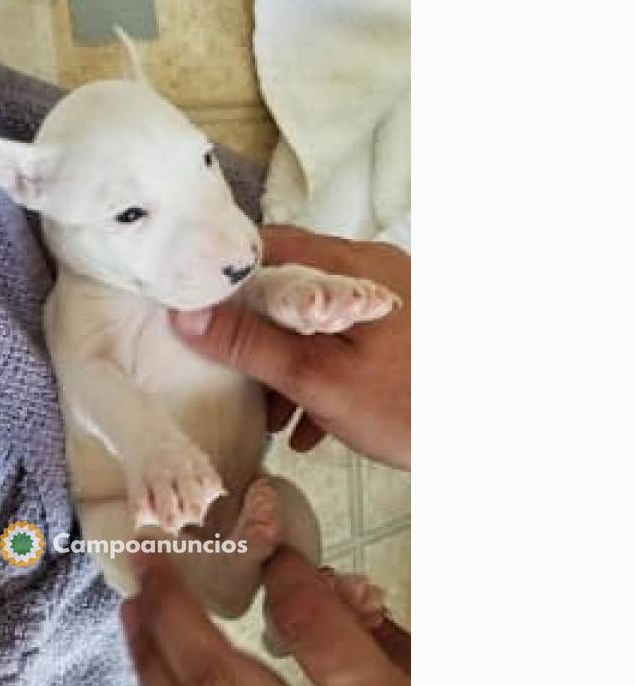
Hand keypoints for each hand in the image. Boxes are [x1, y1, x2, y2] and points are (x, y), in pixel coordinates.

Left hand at [121, 549, 409, 685]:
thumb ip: (388, 647)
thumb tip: (332, 592)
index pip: (312, 629)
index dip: (285, 579)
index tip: (274, 556)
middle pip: (220, 683)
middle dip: (175, 616)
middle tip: (147, 561)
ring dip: (152, 665)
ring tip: (133, 611)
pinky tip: (160, 680)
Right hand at [171, 226, 409, 468]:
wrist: (501, 439)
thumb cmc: (408, 404)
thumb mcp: (318, 379)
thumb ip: (251, 345)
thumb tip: (184, 315)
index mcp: (351, 267)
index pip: (269, 246)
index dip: (225, 275)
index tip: (195, 309)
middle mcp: (373, 270)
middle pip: (292, 286)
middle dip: (257, 332)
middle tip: (230, 371)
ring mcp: (394, 300)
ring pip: (320, 320)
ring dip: (289, 362)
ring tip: (272, 415)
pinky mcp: (409, 331)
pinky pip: (350, 341)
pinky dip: (324, 372)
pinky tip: (311, 425)